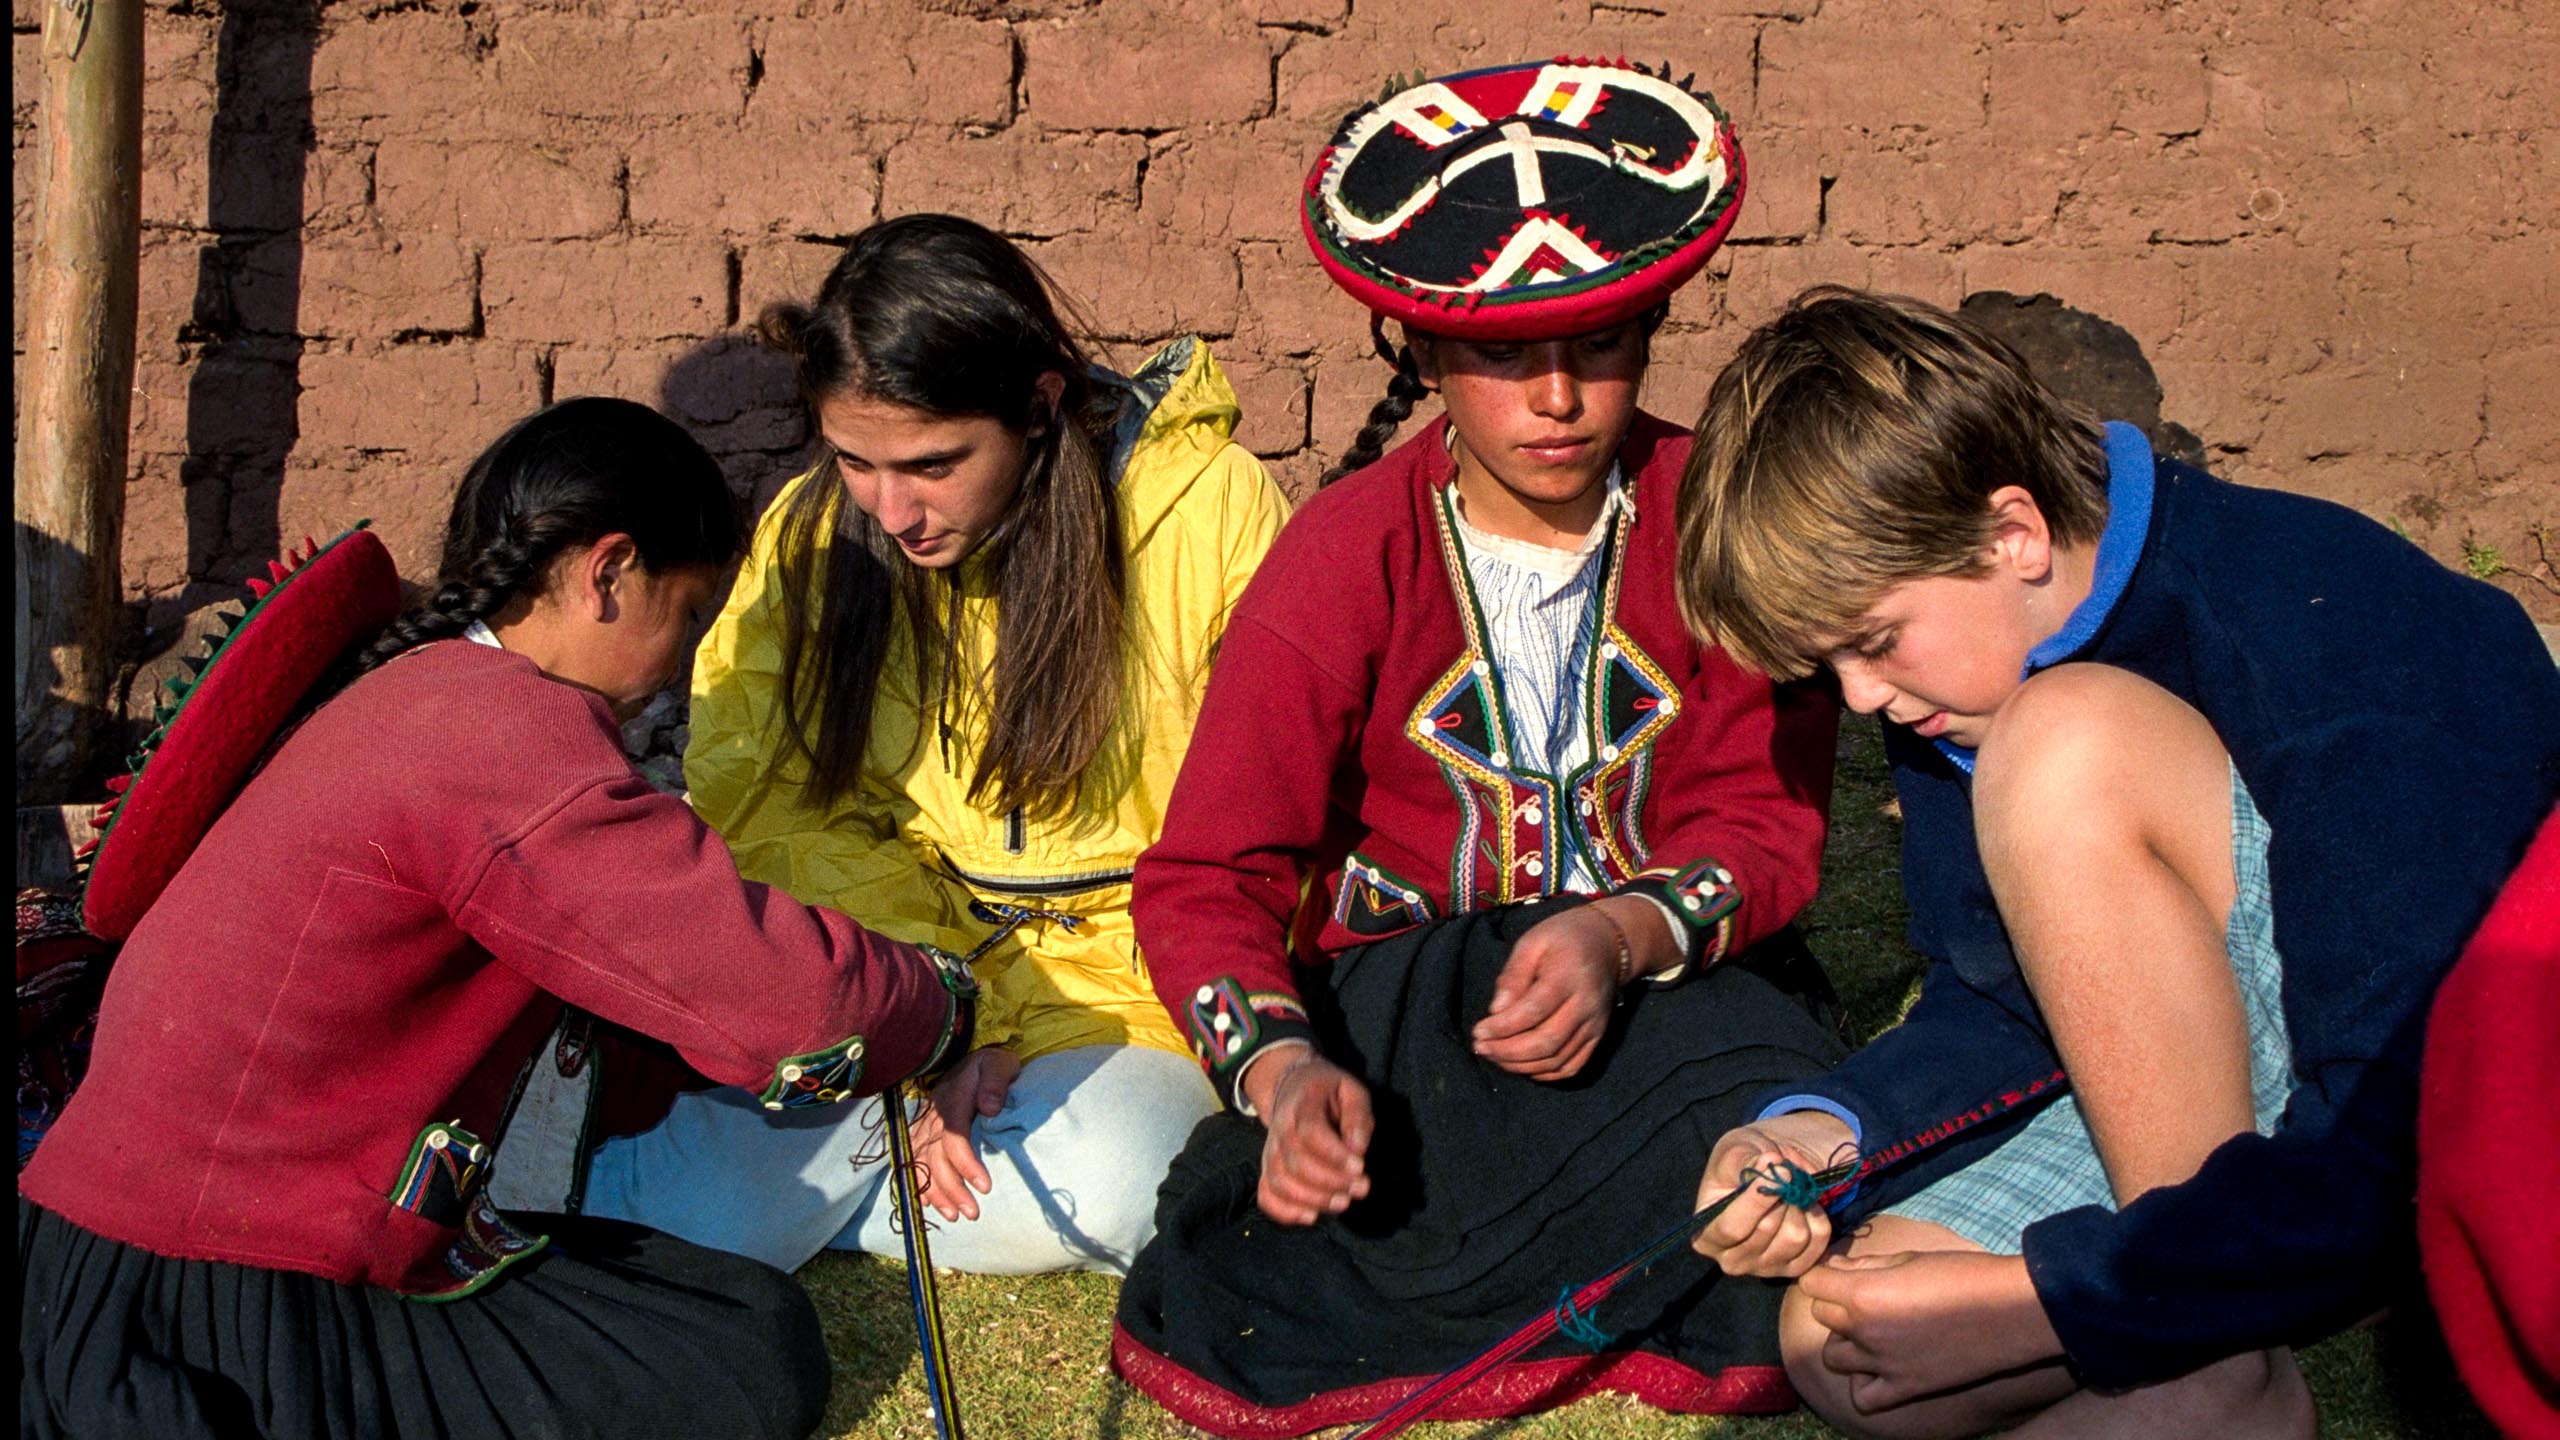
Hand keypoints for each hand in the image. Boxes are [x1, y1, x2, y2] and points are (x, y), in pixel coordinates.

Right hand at [907, 1045, 1020, 1221]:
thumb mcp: (998, 1065)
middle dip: (952, 1189)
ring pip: (922, 1163)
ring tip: (954, 1216)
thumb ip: (994, 1083)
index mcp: (952, 1101)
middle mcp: (933, 1116)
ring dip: (935, 1192)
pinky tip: (928, 1204)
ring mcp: (924, 1125)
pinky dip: (918, 1182)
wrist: (972, 1061)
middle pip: (936, 1158)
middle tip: (972, 1212)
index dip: (966, 1164)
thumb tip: (990, 1109)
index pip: (954, 1137)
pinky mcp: (922, 1132)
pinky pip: (913, 1160)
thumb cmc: (991, 1065)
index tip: (985, 1186)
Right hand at [1250, 1049, 1372, 1225]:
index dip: (1334, 1155)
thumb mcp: (1351, 1091)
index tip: (1360, 1167)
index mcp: (1302, 1107)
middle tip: (1361, 1188)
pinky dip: (1285, 1212)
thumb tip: (1358, 1148)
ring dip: (1313, 1200)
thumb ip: (1358, 1116)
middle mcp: (1280, 1131)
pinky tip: (1311, 1216)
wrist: (1292, 1089)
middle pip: (1297, 1164)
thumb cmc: (1328, 1093)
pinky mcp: (1268, 1171)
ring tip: (1343, 1203)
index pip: (1310, 1133)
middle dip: (1331, 1182)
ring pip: (1282, 1184)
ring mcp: (1270, 1153)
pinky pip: (1267, 1197)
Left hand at [1470, 905, 1619, 1079]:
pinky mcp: (1597, 1037)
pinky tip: (1521, 1065)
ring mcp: (1595, 1025)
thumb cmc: (1562, 939)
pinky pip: (1571, 1067)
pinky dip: (1544, 1073)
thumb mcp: (1532, 943)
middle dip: (1507, 1052)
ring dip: (1521, 1065)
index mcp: (1568, 977)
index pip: (1533, 1011)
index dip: (1502, 1027)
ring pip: (1557, 1060)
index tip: (1478, 1031)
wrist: (1608, 945)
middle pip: (1546, 1042)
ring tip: (1494, 1056)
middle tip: (1481, 1047)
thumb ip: (1513, 976)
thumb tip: (1496, 1011)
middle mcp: (1585, 1006)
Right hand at [1690, 1111, 1855, 1275]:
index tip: (1775, 1164)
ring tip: (1791, 1188)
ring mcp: (1765, 1268)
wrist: (1768, 1173)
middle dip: (1780, 1195)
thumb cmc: (1742, 1162)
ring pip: (1795, 1236)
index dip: (1756, 1199)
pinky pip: (1817, 1242)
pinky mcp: (1795, 1269)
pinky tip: (1804, 1204)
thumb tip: (1771, 1165)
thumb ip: (1746, 1161)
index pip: (1732, 1228)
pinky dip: (1816, 1215)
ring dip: (1799, 1203)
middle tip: (1784, 1173)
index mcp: (1706, 1236)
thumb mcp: (1734, 1152)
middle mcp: (1732, 1260)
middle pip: (1767, 1231)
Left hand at [1799, 1250, 2060, 1409]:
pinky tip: (1881, 1367)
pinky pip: (1863, 1397)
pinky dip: (1865, 1384)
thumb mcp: (1909, 1257)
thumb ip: (1865, 1265)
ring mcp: (1882, 1363)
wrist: (2010, 1310)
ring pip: (1833, 1356)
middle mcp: (1864, 1330)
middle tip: (1865, 1295)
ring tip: (1871, 1330)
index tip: (1839, 1273)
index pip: (1811, 1282)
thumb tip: (1837, 1268)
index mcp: (1862, 1292)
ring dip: (1846, 1341)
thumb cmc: (1963, 1274)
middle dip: (1836, 1303)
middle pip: (1821, 1315)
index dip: (1823, 1274)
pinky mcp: (1905, 1387)